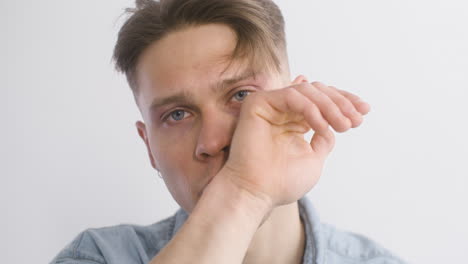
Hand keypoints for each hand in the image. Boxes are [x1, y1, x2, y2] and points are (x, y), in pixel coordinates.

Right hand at [219, 76, 370, 208]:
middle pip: (317, 91)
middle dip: (342, 103)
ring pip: (307, 90)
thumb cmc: (281, 181)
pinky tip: (321, 126)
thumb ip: (324, 138)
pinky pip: (292, 95)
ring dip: (330, 106)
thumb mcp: (315, 158)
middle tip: (356, 120)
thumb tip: (334, 123)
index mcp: (294, 121)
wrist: (257, 193)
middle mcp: (282, 110)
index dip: (344, 102)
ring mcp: (270, 105)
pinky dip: (311, 108)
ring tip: (343, 126)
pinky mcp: (258, 103)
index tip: (365, 112)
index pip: (321, 101)